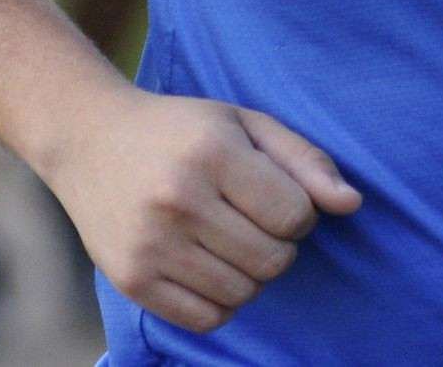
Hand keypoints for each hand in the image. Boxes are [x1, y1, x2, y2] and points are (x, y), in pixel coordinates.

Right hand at [42, 87, 363, 334]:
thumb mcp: (246, 123)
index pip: (294, 215)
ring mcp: (150, 245)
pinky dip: (222, 300)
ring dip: (251, 274)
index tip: (276, 196)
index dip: (300, 212)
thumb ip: (305, 161)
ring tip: (228, 240)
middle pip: (273, 260)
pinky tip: (208, 265)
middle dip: (278, 245)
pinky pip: (207, 319)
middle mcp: (178, 201)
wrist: (89, 139)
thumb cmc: (182, 130)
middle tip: (253, 220)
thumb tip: (353, 205)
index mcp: (211, 154)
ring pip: (244, 293)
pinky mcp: (131, 280)